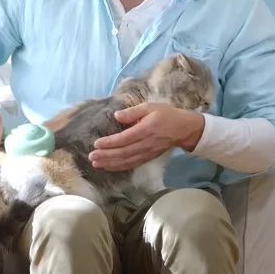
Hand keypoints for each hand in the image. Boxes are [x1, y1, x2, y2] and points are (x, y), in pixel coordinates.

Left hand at [89, 103, 204, 171]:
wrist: (183, 129)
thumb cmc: (166, 114)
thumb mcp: (150, 107)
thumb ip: (133, 112)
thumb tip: (117, 116)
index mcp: (146, 129)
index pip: (125, 139)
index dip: (110, 143)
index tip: (97, 144)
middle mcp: (146, 144)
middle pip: (123, 152)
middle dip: (106, 156)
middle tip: (91, 157)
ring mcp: (148, 153)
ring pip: (127, 161)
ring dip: (110, 163)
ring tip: (96, 163)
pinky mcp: (148, 158)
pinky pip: (132, 164)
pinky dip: (119, 167)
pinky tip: (109, 166)